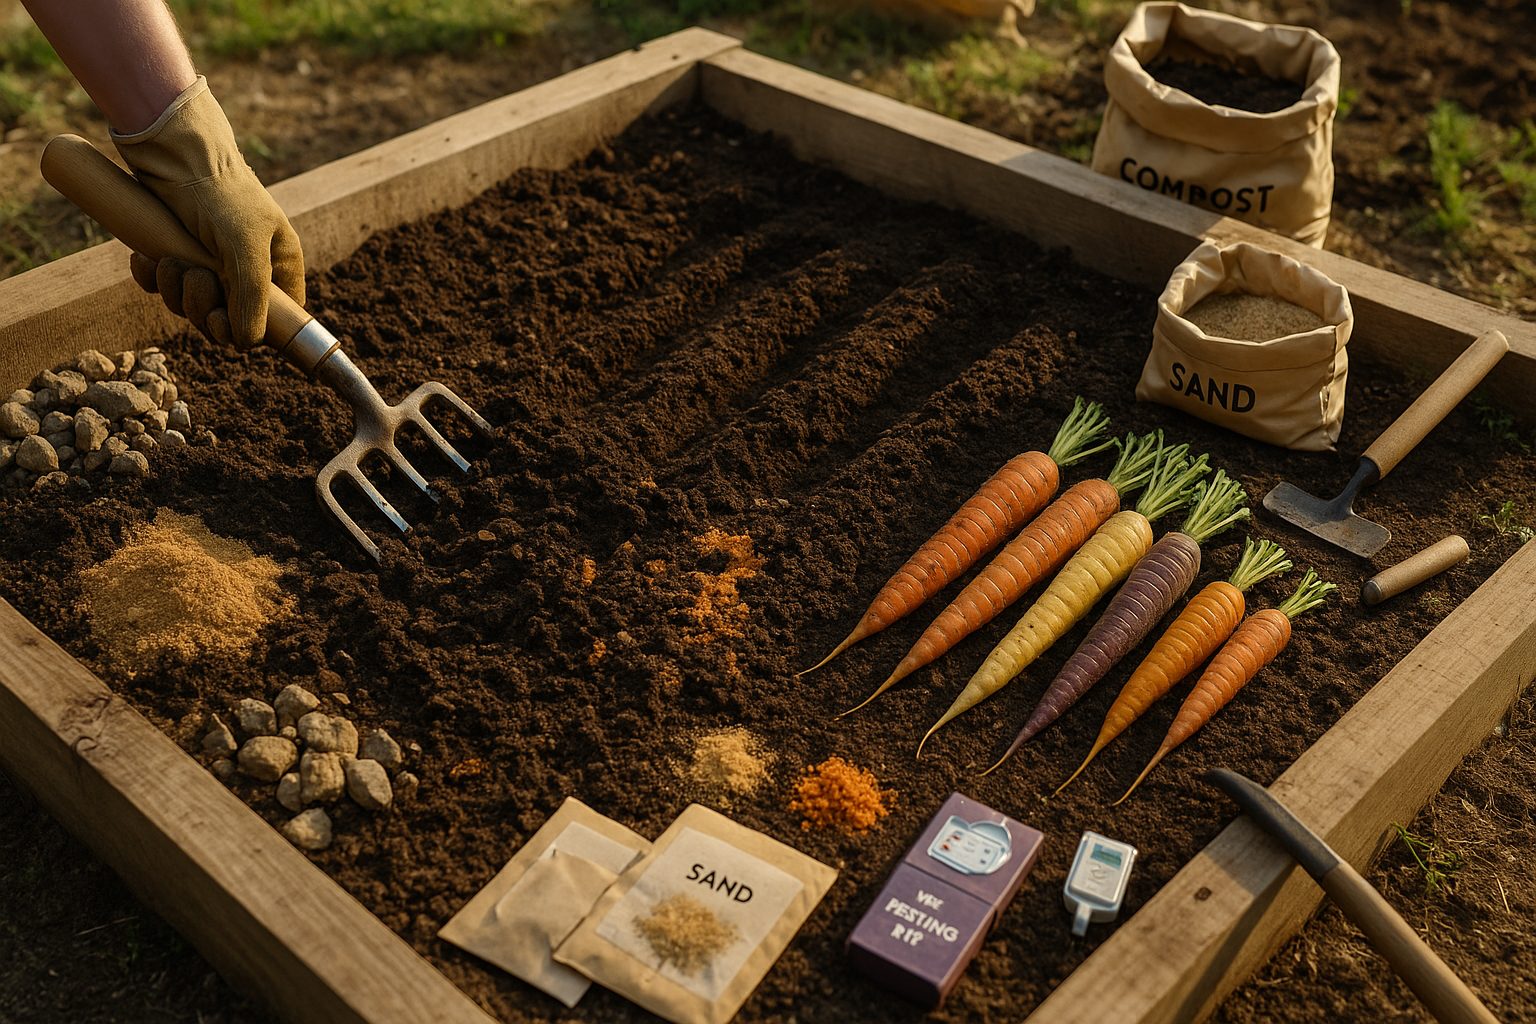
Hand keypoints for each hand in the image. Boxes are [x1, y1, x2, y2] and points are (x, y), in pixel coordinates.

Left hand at [113, 76, 303, 348]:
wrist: (175, 150)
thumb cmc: (223, 195)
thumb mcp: (246, 248)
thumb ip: (253, 299)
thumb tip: (247, 344)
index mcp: (278, 266)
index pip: (278, 319)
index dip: (251, 329)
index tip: (225, 321)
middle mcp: (247, 268)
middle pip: (229, 318)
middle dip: (204, 306)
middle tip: (194, 279)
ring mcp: (209, 261)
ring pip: (192, 304)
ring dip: (175, 290)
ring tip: (169, 261)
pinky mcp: (175, 251)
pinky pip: (163, 286)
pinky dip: (152, 278)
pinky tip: (148, 259)